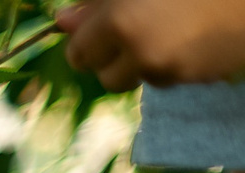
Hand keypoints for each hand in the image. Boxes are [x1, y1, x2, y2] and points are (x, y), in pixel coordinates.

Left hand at [60, 0, 244, 88]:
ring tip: (168, 30)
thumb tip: (62, 20)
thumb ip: (99, 3)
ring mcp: (170, 68)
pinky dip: (174, 64)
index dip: (86, 43)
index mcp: (121, 21)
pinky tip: (191, 37)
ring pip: (139, 79)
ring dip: (144, 63)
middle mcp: (142, 51)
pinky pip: (171, 78)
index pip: (78, 53)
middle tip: (133, 32)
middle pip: (105, 76)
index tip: (97, 33)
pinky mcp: (197, 78)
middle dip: (113, 60)